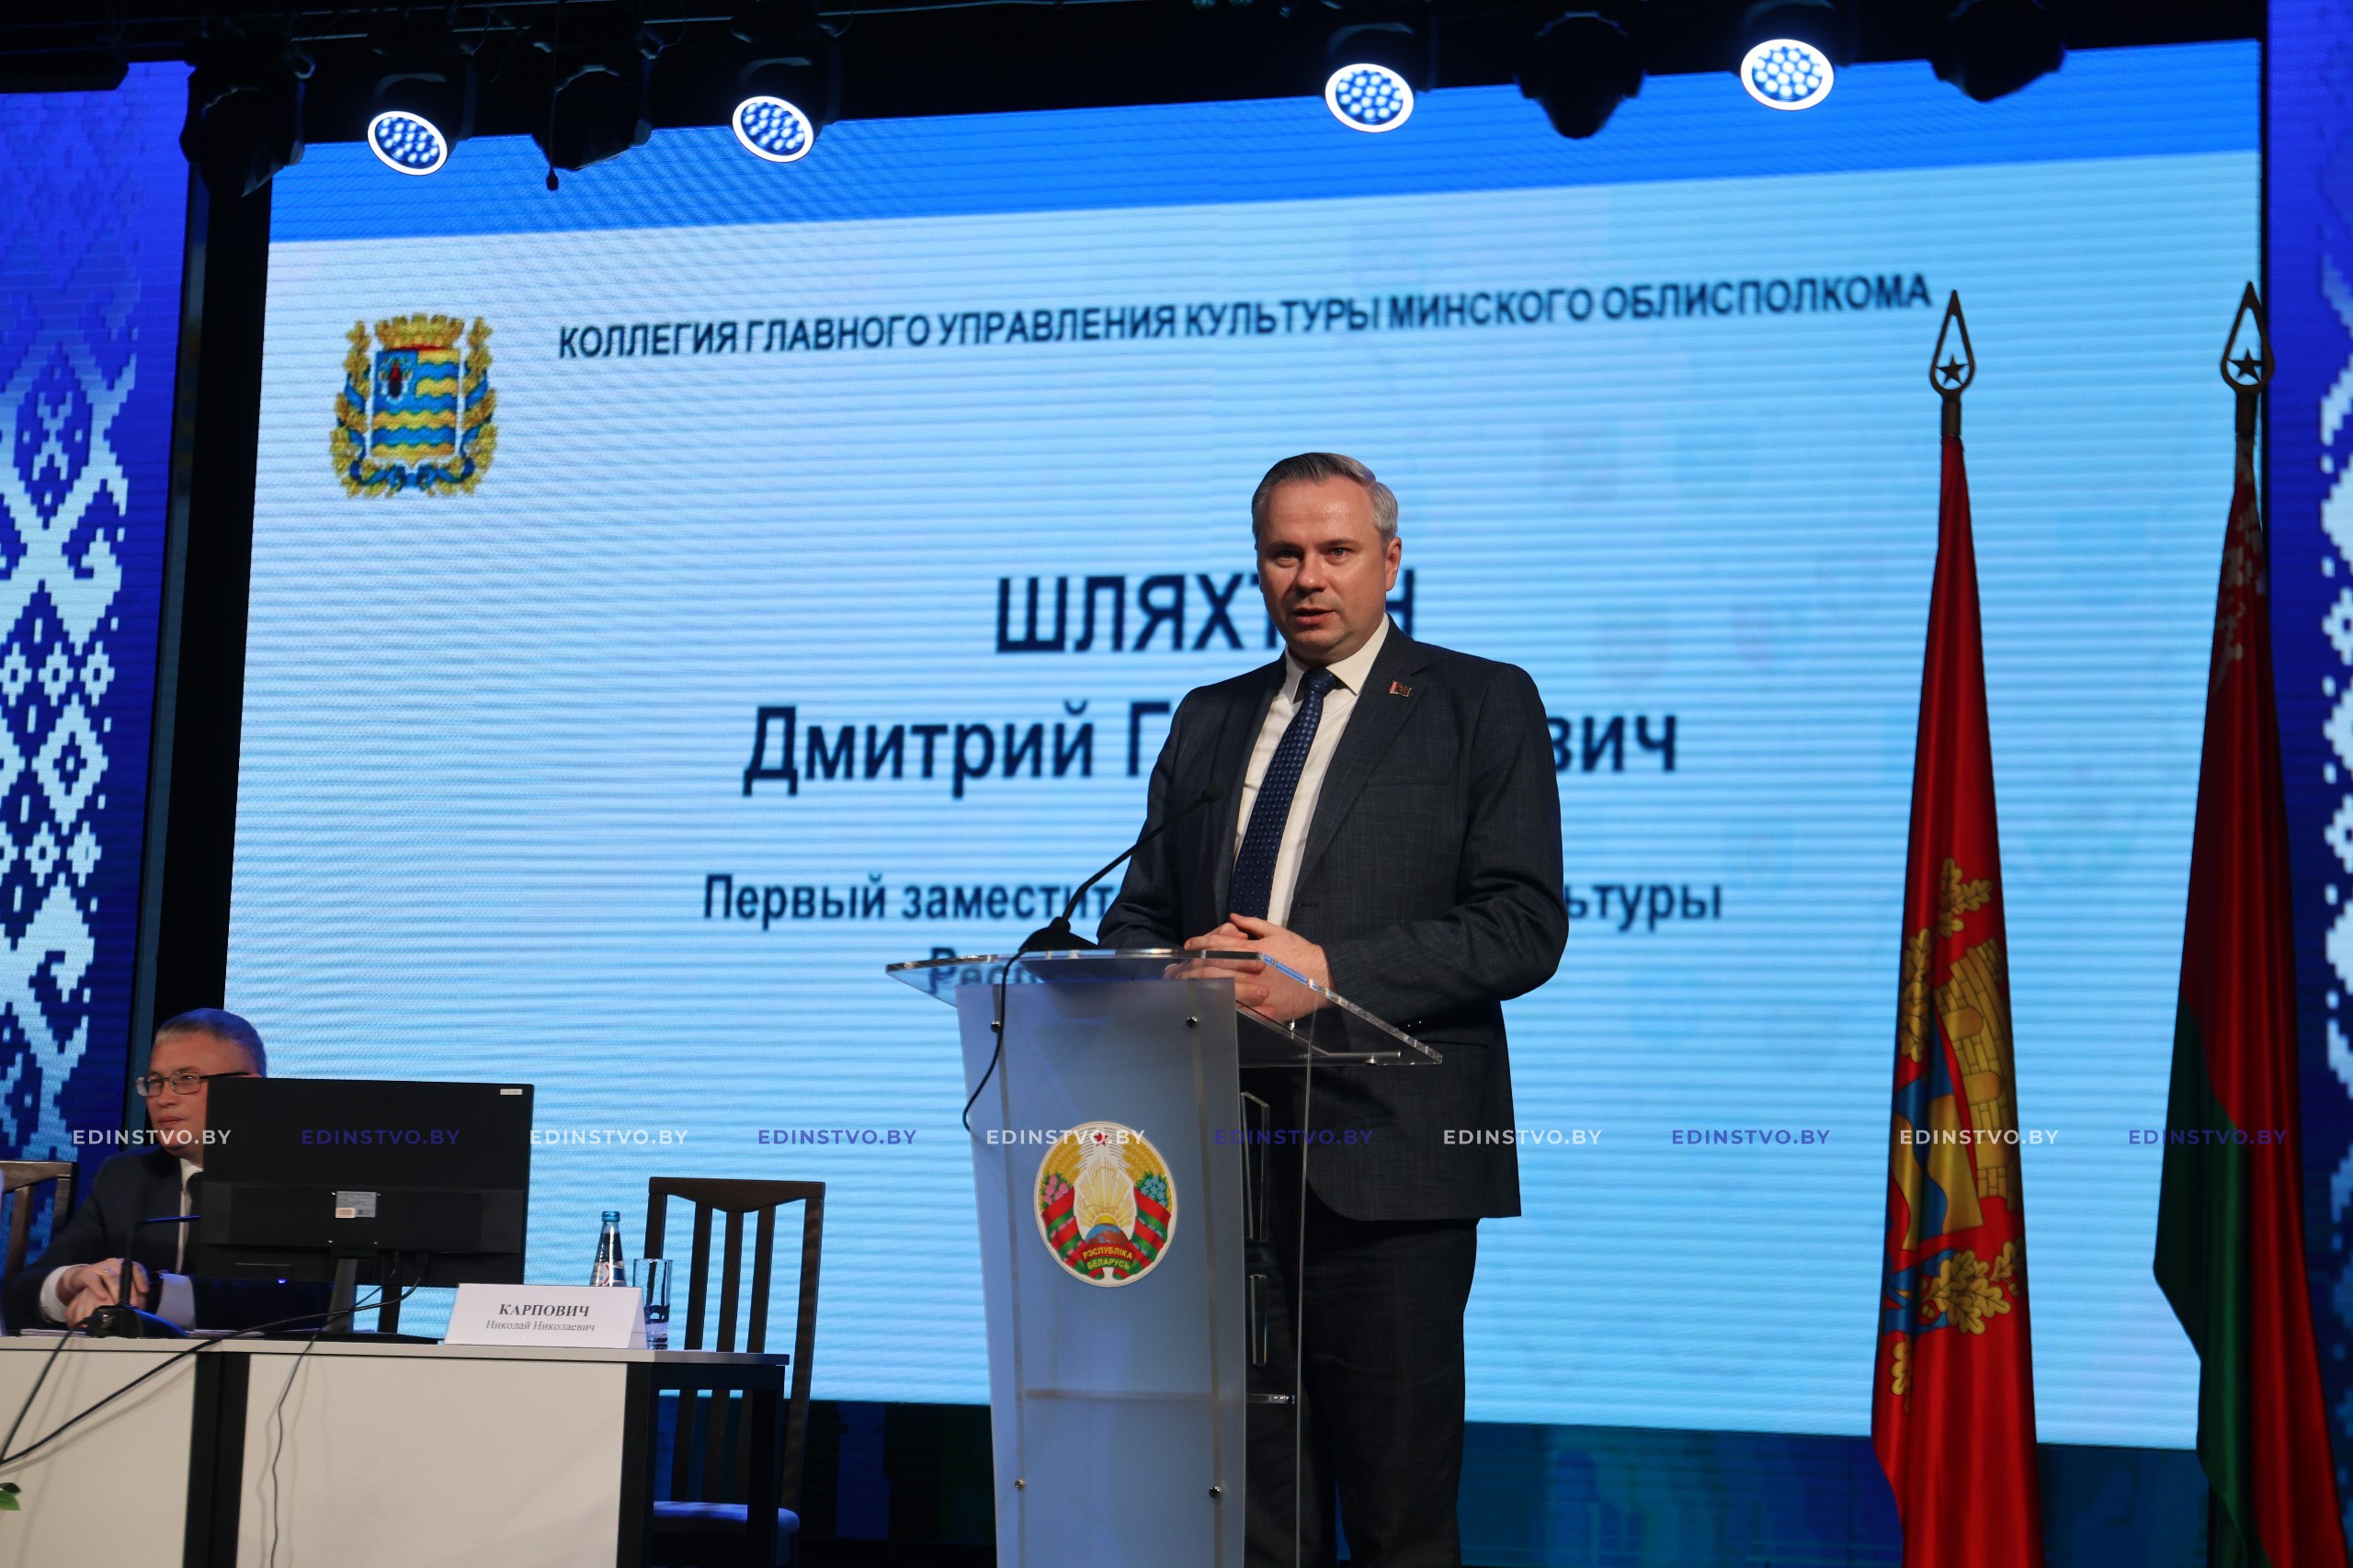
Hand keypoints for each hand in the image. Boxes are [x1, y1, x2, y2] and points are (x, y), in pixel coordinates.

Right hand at [57, 1260, 147, 1325]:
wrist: (80, 1278)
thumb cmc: (103, 1283)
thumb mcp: (116, 1286)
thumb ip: (127, 1293)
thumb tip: (139, 1307)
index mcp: (124, 1266)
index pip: (136, 1268)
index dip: (141, 1279)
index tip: (145, 1291)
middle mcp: (114, 1264)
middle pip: (125, 1275)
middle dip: (130, 1291)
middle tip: (133, 1305)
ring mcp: (100, 1268)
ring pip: (111, 1277)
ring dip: (117, 1290)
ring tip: (120, 1303)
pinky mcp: (87, 1274)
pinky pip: (93, 1280)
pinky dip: (98, 1289)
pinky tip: (103, 1297)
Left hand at [1180, 915, 1329, 1021]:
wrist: (1325, 977)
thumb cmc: (1302, 954)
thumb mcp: (1279, 932)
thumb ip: (1254, 924)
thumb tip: (1233, 917)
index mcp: (1252, 949)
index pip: (1218, 944)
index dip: (1199, 944)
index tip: (1187, 947)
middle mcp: (1250, 968)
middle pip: (1212, 967)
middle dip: (1190, 969)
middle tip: (1174, 971)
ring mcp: (1255, 989)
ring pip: (1219, 988)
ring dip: (1198, 987)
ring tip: (1182, 988)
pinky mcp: (1262, 1009)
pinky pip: (1235, 1009)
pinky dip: (1218, 1007)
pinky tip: (1205, 1007)